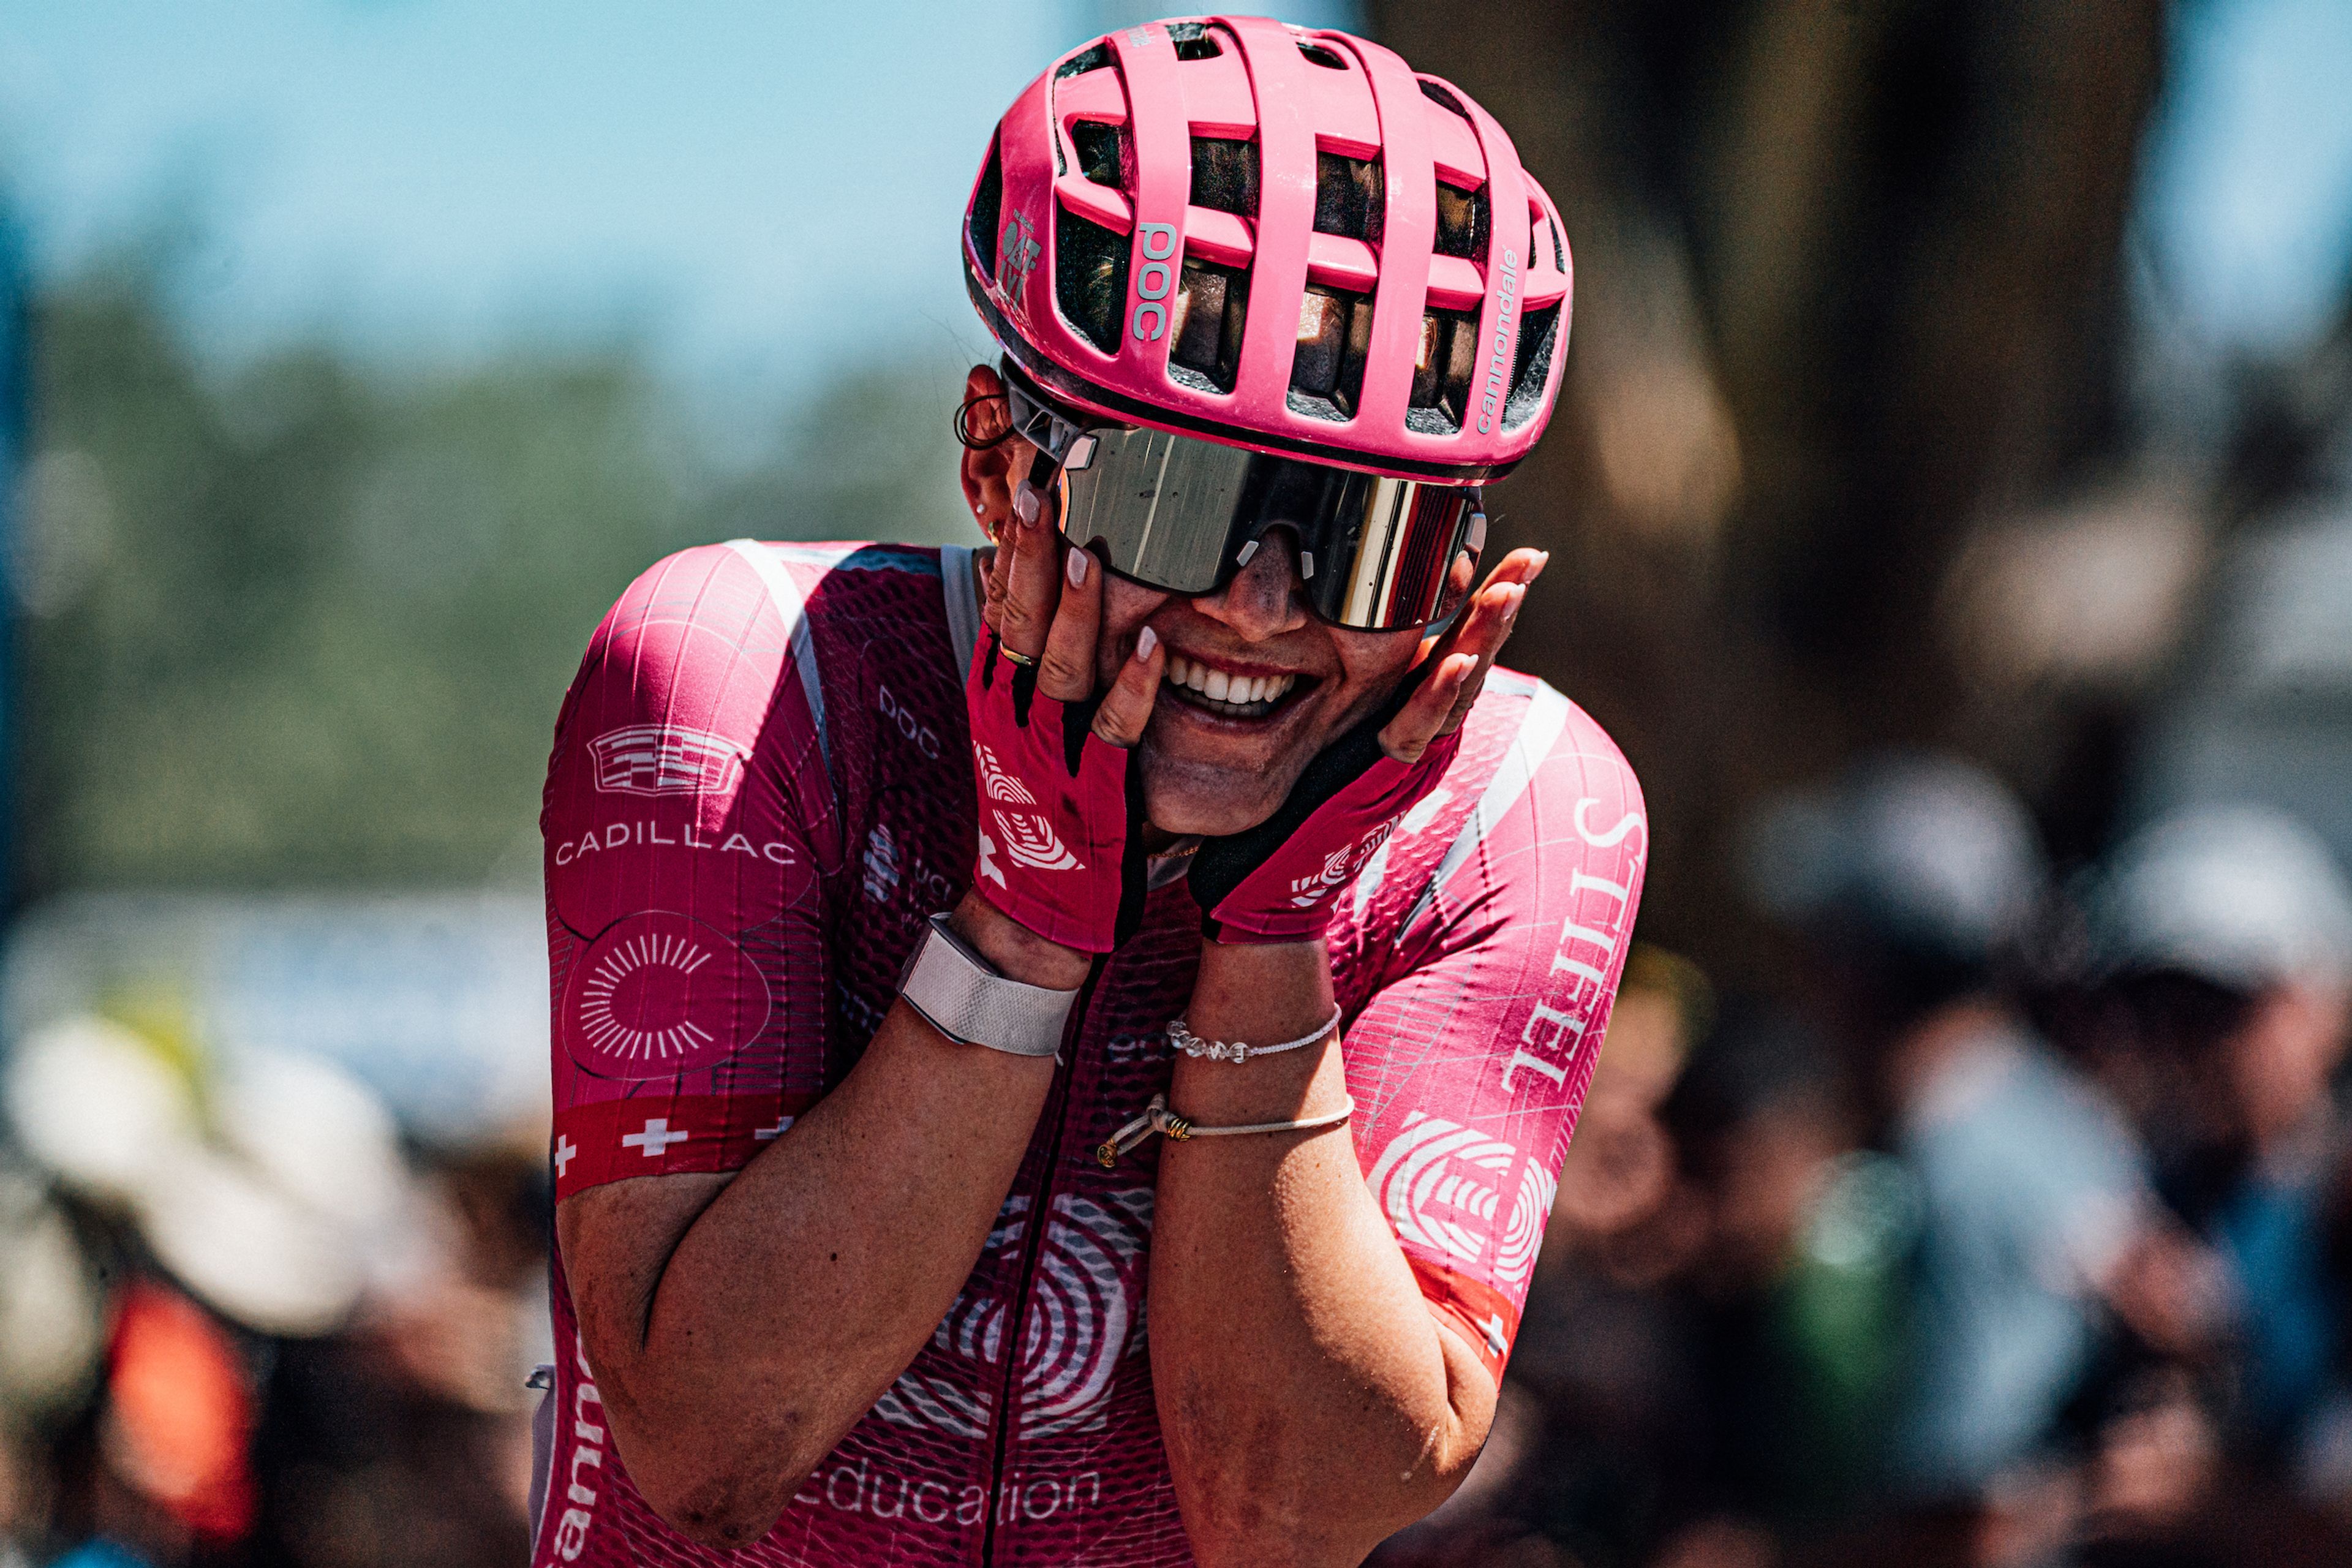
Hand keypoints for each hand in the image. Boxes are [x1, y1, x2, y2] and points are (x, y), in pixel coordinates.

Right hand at [964, 465, 1164, 952]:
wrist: (1037, 911)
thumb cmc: (1043, 812)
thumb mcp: (1022, 731)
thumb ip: (1029, 669)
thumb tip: (1019, 590)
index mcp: (995, 699)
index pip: (998, 607)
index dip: (1011, 549)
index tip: (1024, 488)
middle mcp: (1012, 719)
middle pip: (1017, 623)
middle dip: (1029, 556)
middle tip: (1043, 490)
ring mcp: (1048, 757)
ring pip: (1059, 669)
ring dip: (1076, 609)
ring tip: (1093, 550)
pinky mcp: (1092, 792)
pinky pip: (1115, 730)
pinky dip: (1134, 685)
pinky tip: (1153, 643)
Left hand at [1188, 548, 1545, 943]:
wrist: (1274, 879)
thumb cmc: (1286, 801)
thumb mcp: (1323, 724)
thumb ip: (1339, 683)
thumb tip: (1328, 623)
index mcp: (1407, 705)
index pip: (1456, 640)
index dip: (1483, 597)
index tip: (1512, 551)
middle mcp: (1419, 726)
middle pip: (1474, 655)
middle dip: (1504, 605)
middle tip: (1532, 556)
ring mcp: (1410, 753)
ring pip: (1458, 687)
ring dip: (1484, 638)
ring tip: (1510, 590)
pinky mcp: (1386, 776)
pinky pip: (1416, 729)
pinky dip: (1438, 695)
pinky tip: (1451, 662)